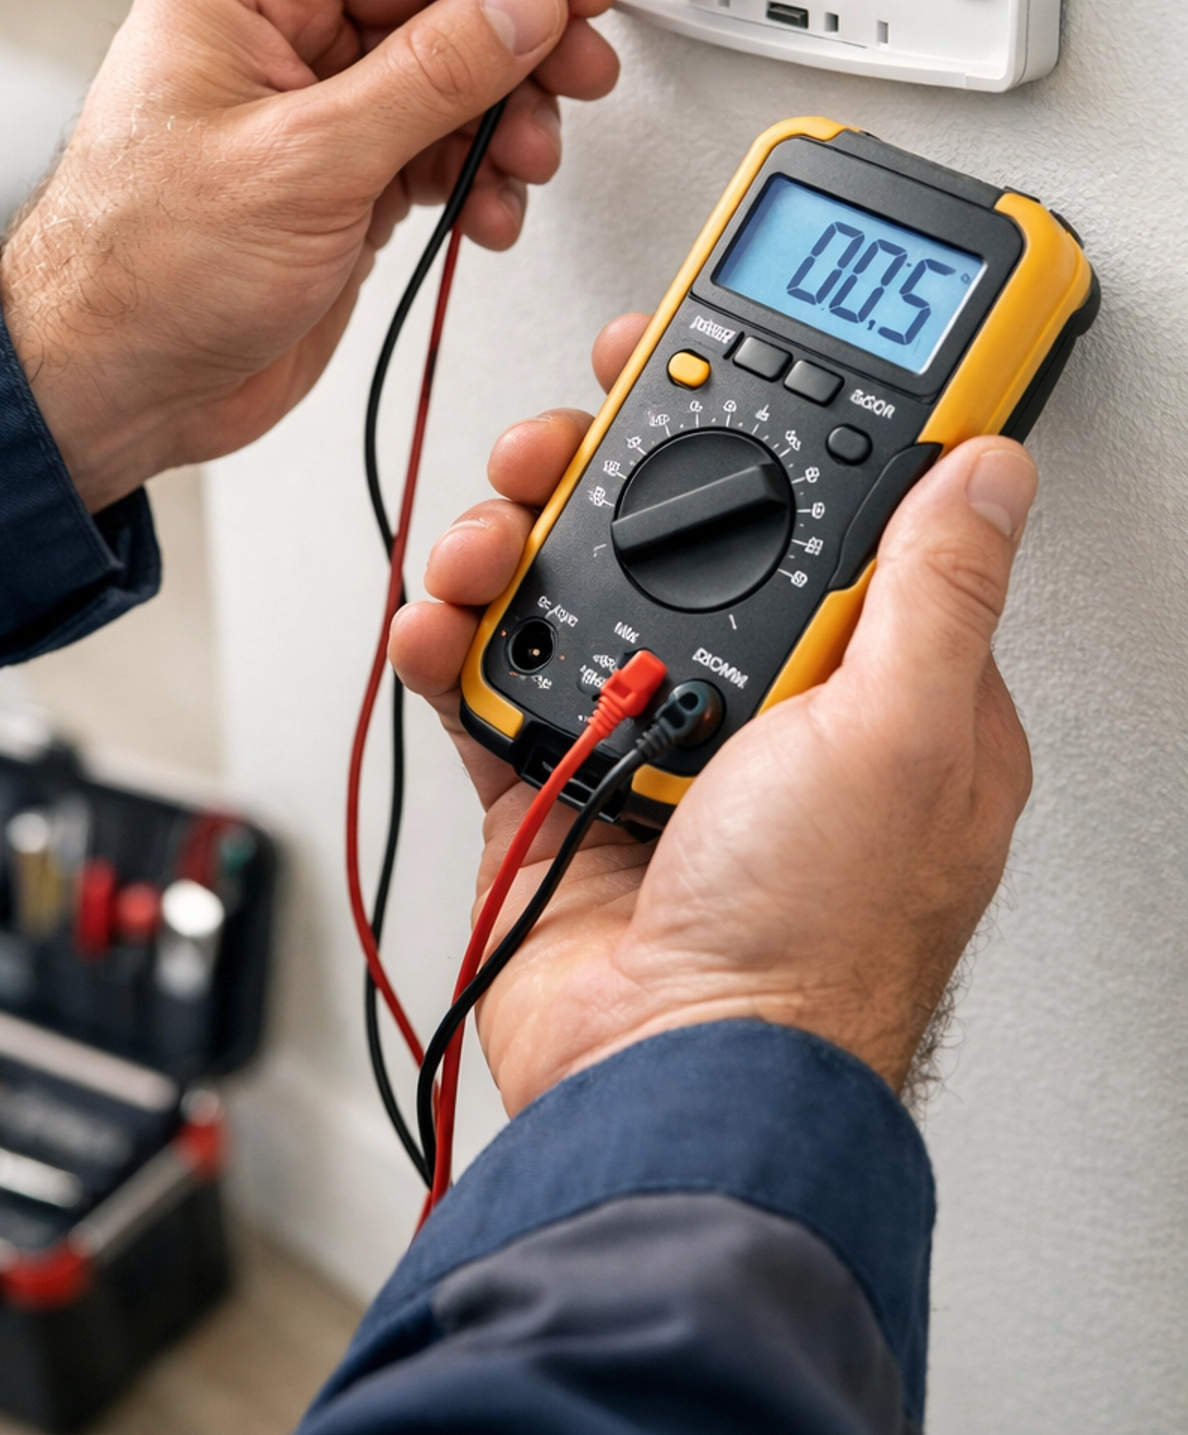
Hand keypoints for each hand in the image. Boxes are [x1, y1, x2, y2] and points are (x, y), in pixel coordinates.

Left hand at [0, 0, 616, 508]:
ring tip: (526, 161)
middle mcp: (273, 32)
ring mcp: (310, 106)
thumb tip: (521, 5)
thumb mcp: (307, 161)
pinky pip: (434, 143)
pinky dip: (475, 174)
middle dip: (517, 40)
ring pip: (448, 75)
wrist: (112, 388)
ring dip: (504, 118)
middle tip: (579, 72)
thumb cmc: (142, 272)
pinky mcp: (336, 172)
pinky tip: (484, 210)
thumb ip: (431, 74)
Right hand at [390, 314, 1035, 1109]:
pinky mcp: (554, 782)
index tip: (686, 354)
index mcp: (867, 684)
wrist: (668, 1080)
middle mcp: (761, 702)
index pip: (816, 504)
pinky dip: (449, 643)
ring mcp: (651, 736)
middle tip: (555, 444)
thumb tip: (994, 469)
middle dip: (598, 470)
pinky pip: (488, 681)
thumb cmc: (810, 941)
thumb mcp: (899, 735)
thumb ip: (936, 588)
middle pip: (671, 527)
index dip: (752, 419)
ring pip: (567, 587)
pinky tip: (439, 624)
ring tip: (485, 546)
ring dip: (508, 545)